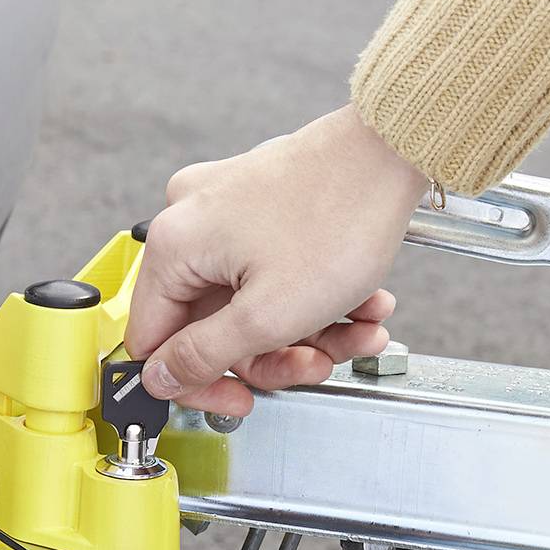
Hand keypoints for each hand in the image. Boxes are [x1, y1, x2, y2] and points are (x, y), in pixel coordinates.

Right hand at [125, 106, 426, 416]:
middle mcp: (192, 221)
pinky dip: (316, 299)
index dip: (196, 382)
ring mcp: (227, 209)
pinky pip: (275, 274)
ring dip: (309, 331)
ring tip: (357, 331)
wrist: (396, 150)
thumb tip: (158, 379)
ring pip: (252, 304)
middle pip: (213, 325)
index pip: (154, 341)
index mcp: (174, 246)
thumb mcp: (266, 316)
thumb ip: (203, 356)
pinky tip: (359, 304)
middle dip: (274, 354)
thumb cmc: (340, 216)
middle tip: (314, 363)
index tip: (234, 399)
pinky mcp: (262, 205)